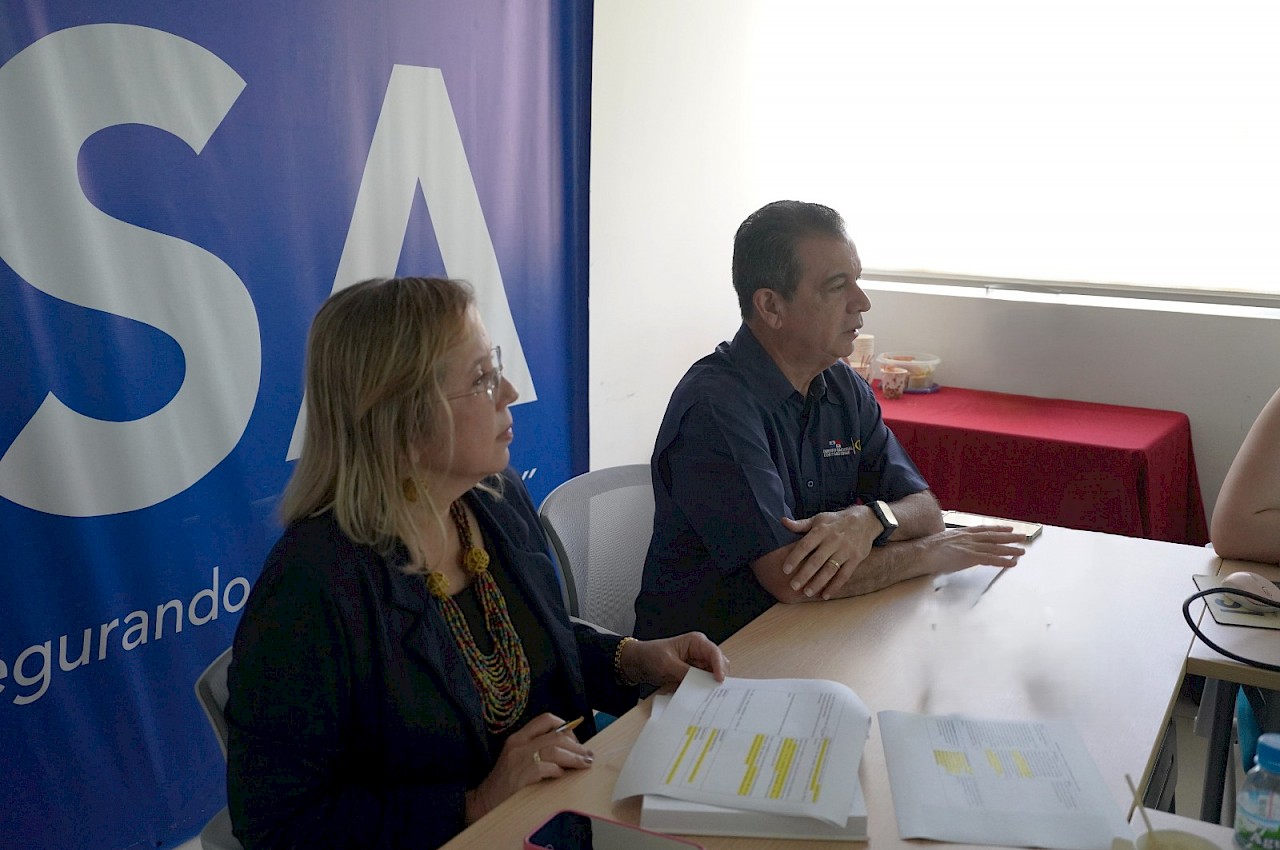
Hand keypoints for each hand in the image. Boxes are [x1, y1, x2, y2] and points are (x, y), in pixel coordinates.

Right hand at [464, 713, 593, 822]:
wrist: (484, 802)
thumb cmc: (506, 782)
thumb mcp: (519, 759)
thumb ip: (538, 750)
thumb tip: (571, 749)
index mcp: (518, 737)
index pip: (545, 719)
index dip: (566, 726)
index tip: (576, 740)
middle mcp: (518, 744)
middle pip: (555, 735)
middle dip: (576, 745)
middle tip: (587, 755)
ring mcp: (518, 759)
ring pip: (554, 749)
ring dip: (573, 757)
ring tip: (584, 765)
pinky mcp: (520, 775)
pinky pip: (545, 767)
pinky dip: (557, 770)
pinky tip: (562, 776)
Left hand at [619, 632, 728, 688]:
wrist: (639, 662)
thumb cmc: (651, 656)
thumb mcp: (667, 664)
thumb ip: (686, 673)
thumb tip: (702, 683)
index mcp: (696, 642)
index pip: (714, 653)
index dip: (719, 667)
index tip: (719, 680)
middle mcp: (701, 651)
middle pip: (718, 664)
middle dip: (717, 677)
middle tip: (714, 691)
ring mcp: (698, 663)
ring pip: (713, 675)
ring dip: (710, 684)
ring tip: (706, 696)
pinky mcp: (694, 673)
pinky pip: (704, 682)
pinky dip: (703, 688)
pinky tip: (699, 696)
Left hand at [778, 508, 878, 598]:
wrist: (865, 520)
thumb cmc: (836, 521)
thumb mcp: (819, 519)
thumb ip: (801, 525)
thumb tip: (783, 521)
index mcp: (821, 531)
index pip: (805, 545)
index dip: (794, 558)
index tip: (785, 570)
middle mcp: (833, 541)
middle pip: (816, 560)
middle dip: (804, 574)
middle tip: (793, 586)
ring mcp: (845, 550)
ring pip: (830, 569)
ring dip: (818, 583)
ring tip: (807, 593)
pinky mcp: (856, 558)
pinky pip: (844, 575)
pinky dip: (835, 586)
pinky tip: (825, 595)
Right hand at [920, 526, 1024, 573]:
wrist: (922, 552)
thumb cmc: (927, 549)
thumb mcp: (942, 542)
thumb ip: (952, 544)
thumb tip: (953, 549)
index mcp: (962, 533)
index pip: (983, 530)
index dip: (996, 529)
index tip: (1007, 529)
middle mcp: (969, 537)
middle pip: (993, 536)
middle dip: (1008, 537)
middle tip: (1022, 537)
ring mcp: (970, 546)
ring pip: (995, 547)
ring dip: (1010, 549)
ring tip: (1022, 551)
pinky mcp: (971, 557)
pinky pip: (991, 559)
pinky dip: (1003, 561)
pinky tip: (1012, 563)